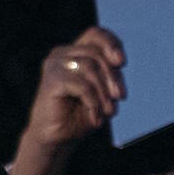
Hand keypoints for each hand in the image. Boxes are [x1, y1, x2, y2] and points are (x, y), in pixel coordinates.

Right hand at [10, 27, 124, 174]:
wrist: (56, 140)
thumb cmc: (79, 115)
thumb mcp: (102, 91)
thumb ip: (110, 73)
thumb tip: (118, 61)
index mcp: (74, 53)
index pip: (95, 34)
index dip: (112, 43)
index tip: (122, 63)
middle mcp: (61, 54)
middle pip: (96, 53)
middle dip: (113, 76)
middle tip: (120, 98)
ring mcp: (54, 65)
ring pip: (90, 67)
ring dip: (104, 92)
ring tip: (108, 112)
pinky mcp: (51, 80)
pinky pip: (81, 85)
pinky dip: (93, 102)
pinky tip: (95, 117)